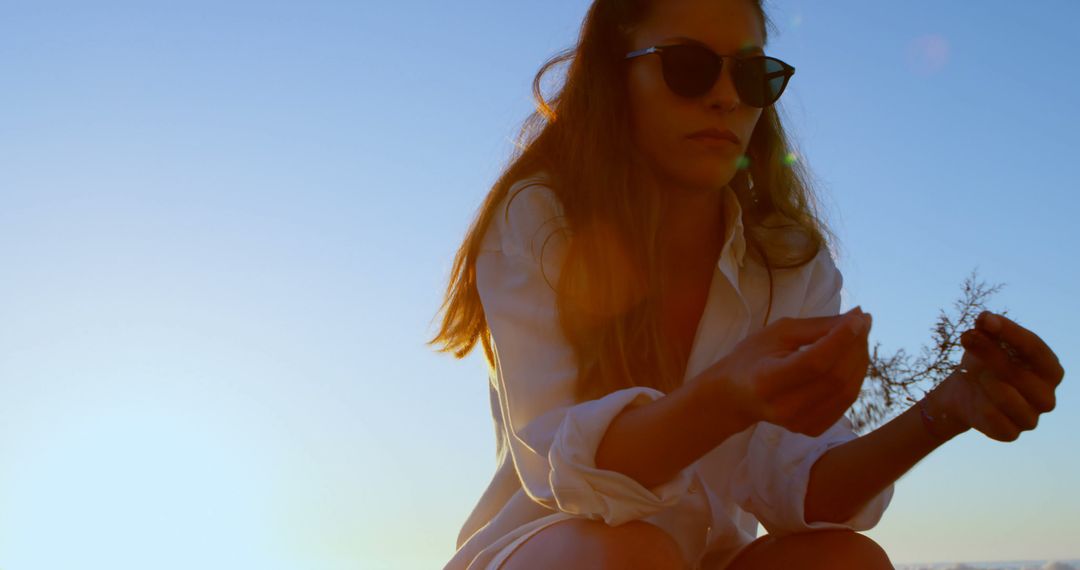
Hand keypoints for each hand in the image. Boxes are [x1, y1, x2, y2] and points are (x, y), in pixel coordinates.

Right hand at [704, 306, 872, 436]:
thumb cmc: (753, 357)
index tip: (859, 317)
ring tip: (859, 337)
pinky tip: (850, 359)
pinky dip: (855, 377)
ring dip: (860, 360)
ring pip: (848, 390)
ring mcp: (799, 423)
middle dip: (856, 345)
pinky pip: (846, 401)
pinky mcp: (812, 430)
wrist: (736, 397)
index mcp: (767, 381)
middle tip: (861, 322)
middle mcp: (784, 408)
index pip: (815, 362)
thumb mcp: (778, 333)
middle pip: (836, 376)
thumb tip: (859, 316)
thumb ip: (818, 327)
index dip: (842, 338)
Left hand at [935, 311, 1064, 441]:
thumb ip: (988, 328)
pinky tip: (976, 397)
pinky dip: (981, 405)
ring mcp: (1031, 418)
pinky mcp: (1011, 434)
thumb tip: (985, 319)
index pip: (1034, 349)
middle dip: (990, 353)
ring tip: (975, 372)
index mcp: (1050, 370)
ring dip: (985, 380)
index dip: (1010, 332)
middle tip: (966, 337)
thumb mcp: (985, 340)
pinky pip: (995, 421)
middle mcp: (1047, 397)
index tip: (983, 320)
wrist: (965, 392)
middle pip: (1020, 374)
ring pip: (1008, 399)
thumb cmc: (984, 361)